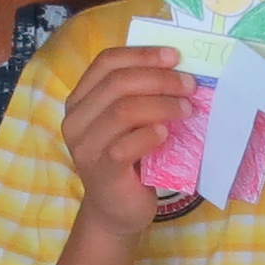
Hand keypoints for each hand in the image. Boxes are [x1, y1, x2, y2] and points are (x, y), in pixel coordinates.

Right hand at [59, 43, 193, 236]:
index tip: (175, 56)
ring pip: (123, 111)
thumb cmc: (128, 160)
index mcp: (81, 99)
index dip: (142, 54)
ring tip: (187, 110)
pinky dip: (150, 134)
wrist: (117, 210)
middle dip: (159, 79)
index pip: (106, 62)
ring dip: (161, 105)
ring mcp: (85, 147)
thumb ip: (140, 96)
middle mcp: (75, 120)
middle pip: (117, 83)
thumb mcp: (130, 122)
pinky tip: (167, 134)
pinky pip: (125, 146)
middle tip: (189, 85)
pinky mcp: (101, 172)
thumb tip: (178, 68)